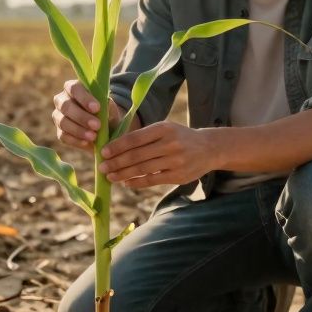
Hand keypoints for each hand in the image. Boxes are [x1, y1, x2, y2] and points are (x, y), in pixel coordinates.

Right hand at [52, 79, 125, 150]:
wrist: (105, 130)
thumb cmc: (106, 113)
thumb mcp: (111, 109)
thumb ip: (109, 106)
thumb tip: (106, 103)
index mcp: (73, 88)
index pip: (74, 88)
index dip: (84, 98)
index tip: (97, 108)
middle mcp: (62, 100)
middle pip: (66, 106)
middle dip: (82, 116)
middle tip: (97, 125)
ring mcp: (58, 116)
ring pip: (62, 122)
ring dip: (78, 130)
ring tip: (94, 136)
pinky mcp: (60, 132)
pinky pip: (63, 136)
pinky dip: (75, 140)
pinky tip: (86, 142)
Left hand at [98, 121, 215, 188]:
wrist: (209, 148)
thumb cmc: (179, 137)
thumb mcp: (165, 128)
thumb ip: (143, 136)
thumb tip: (115, 147)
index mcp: (163, 128)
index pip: (134, 138)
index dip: (117, 146)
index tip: (103, 152)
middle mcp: (169, 144)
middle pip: (136, 155)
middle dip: (116, 163)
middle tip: (102, 168)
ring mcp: (175, 161)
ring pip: (142, 169)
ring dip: (123, 174)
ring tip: (110, 177)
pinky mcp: (178, 176)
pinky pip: (152, 180)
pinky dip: (137, 182)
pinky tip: (126, 182)